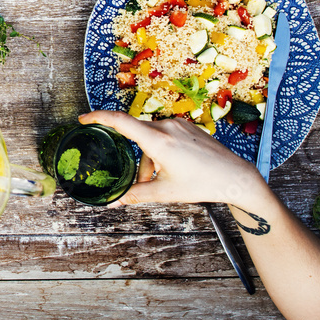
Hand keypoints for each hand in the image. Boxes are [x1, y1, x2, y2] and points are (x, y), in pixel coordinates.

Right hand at [79, 112, 266, 208]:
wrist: (235, 177)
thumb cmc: (202, 184)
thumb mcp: (165, 192)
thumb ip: (135, 195)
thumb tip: (114, 202)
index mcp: (158, 140)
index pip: (120, 122)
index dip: (99, 117)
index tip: (84, 119)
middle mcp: (167, 127)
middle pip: (137, 137)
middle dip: (137, 160)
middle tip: (144, 182)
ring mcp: (179, 125)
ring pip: (152, 138)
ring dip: (151, 158)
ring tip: (164, 180)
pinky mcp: (188, 127)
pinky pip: (165, 135)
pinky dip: (162, 152)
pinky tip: (175, 168)